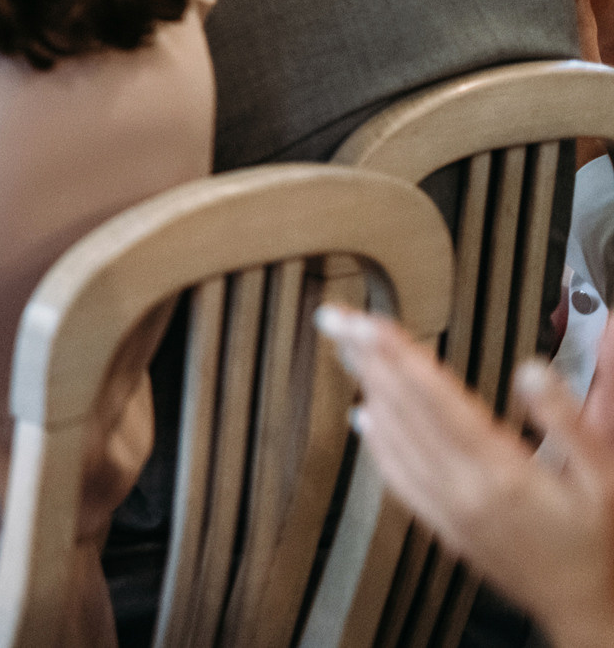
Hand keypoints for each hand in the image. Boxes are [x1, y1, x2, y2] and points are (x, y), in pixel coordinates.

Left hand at [319, 306, 613, 646]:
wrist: (583, 604)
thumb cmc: (593, 538)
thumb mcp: (603, 474)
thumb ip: (567, 418)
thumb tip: (531, 371)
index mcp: (502, 473)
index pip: (437, 399)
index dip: (399, 356)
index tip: (368, 323)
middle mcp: (462, 489)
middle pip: (402, 409)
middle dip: (367, 358)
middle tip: (335, 318)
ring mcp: (444, 507)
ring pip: (391, 437)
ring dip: (367, 388)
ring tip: (346, 348)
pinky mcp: (438, 521)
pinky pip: (395, 475)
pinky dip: (374, 441)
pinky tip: (364, 414)